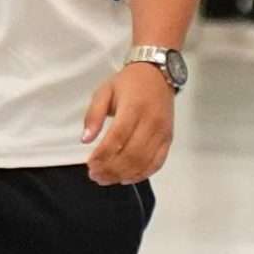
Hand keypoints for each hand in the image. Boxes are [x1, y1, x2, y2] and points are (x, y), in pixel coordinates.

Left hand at [82, 61, 176, 186]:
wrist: (158, 74)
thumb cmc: (129, 82)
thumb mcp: (104, 91)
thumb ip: (93, 115)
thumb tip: (86, 139)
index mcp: (134, 107)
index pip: (118, 137)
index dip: (103, 154)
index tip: (90, 164)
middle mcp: (151, 121)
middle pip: (131, 154)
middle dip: (111, 169)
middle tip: (95, 175)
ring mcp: (162, 132)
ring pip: (144, 162)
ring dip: (123, 175)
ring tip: (106, 179)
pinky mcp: (168, 139)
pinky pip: (157, 163)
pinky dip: (142, 174)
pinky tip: (127, 178)